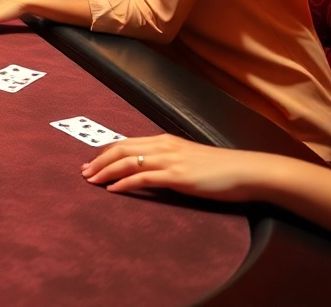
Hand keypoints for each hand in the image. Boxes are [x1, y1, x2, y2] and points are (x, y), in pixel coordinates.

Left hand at [81, 134, 283, 202]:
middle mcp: (164, 146)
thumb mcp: (190, 159)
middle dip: (98, 161)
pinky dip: (124, 183)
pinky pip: (142, 178)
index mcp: (165, 140)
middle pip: (120, 149)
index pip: (126, 143)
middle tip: (83, 173)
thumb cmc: (221, 169)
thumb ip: (170, 161)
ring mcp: (170, 160)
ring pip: (126, 161)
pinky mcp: (177, 176)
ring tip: (91, 181)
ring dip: (105, 172)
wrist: (247, 172)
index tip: (91, 162)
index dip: (105, 152)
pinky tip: (112, 190)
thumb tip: (152, 170)